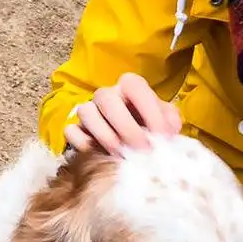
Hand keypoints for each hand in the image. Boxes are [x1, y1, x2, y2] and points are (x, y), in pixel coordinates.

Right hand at [64, 72, 181, 155]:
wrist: (134, 145)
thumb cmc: (151, 128)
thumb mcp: (167, 122)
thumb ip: (170, 123)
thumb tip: (168, 133)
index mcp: (130, 86)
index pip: (135, 86)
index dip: (150, 110)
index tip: (163, 136)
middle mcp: (107, 94)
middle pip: (107, 98)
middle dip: (127, 128)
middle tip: (142, 151)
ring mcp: (88, 110)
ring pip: (86, 112)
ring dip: (105, 136)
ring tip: (122, 155)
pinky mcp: (76, 128)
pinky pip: (71, 131)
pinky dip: (83, 143)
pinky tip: (100, 155)